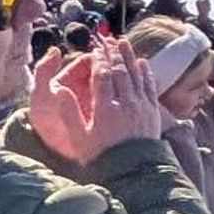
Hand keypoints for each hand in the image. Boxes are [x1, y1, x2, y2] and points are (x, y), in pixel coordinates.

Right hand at [28, 34, 165, 168]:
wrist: (133, 173)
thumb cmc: (102, 157)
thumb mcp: (79, 138)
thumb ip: (69, 113)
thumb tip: (60, 90)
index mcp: (105, 108)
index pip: (102, 76)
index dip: (98, 60)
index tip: (95, 49)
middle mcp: (125, 103)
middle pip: (119, 71)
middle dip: (113, 53)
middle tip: (108, 40)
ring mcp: (141, 106)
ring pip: (135, 75)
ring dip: (129, 57)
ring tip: (124, 43)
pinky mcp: (153, 112)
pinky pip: (149, 87)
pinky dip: (146, 73)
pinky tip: (142, 63)